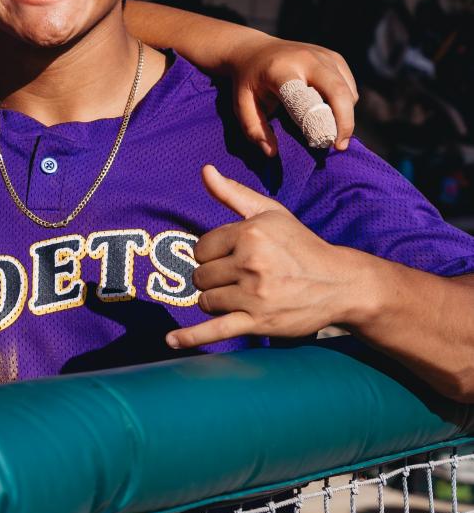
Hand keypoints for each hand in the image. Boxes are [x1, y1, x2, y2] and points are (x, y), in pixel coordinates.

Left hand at [165, 165, 371, 349]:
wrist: (340, 284)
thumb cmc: (300, 246)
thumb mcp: (270, 213)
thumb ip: (233, 194)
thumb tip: (204, 171)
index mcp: (250, 234)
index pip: (201, 248)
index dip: (213, 254)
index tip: (234, 257)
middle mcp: (250, 263)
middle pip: (201, 276)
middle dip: (215, 278)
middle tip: (242, 277)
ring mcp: (254, 295)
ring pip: (206, 301)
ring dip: (217, 300)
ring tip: (243, 295)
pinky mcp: (259, 322)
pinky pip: (216, 330)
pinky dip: (191, 337)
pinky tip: (171, 340)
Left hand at [230, 38, 357, 155]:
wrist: (254, 49)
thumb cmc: (248, 81)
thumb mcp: (241, 104)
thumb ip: (254, 129)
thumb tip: (271, 153)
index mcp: (281, 70)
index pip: (306, 98)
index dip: (318, 122)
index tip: (323, 144)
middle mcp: (306, 59)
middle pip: (338, 92)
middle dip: (345, 122)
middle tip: (339, 146)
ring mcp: (323, 55)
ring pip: (347, 91)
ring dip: (345, 114)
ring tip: (329, 130)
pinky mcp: (334, 57)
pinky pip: (349, 85)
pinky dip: (346, 102)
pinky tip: (329, 111)